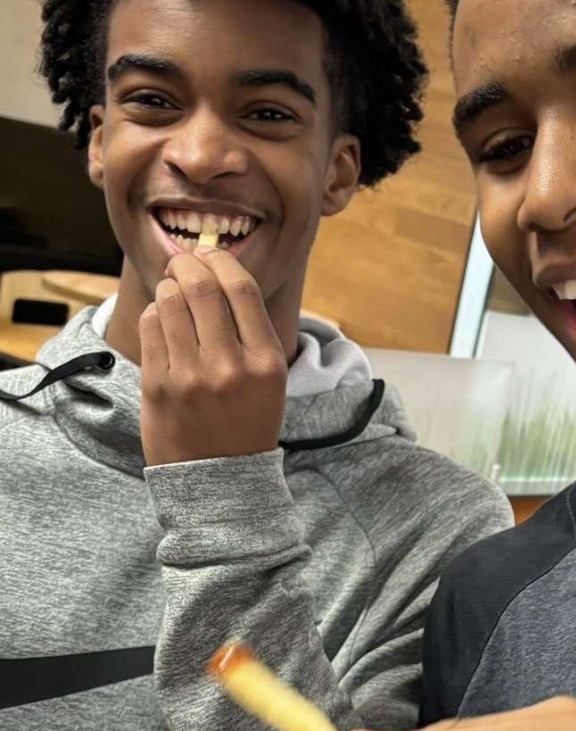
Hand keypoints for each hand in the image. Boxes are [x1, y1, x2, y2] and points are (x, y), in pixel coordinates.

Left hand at [139, 246, 287, 466]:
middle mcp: (230, 366)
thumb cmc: (247, 418)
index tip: (210, 253)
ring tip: (173, 288)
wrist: (221, 477)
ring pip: (171, 303)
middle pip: (202, 288)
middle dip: (189, 264)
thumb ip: (250, 329)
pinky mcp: (158, 387)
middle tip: (184, 260)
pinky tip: (163, 318)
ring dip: (170, 286)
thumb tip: (219, 272)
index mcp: (266, 361)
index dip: (221, 261)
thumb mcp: (269, 377)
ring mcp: (190, 377)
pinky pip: (151, 327)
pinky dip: (156, 312)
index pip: (242, 289)